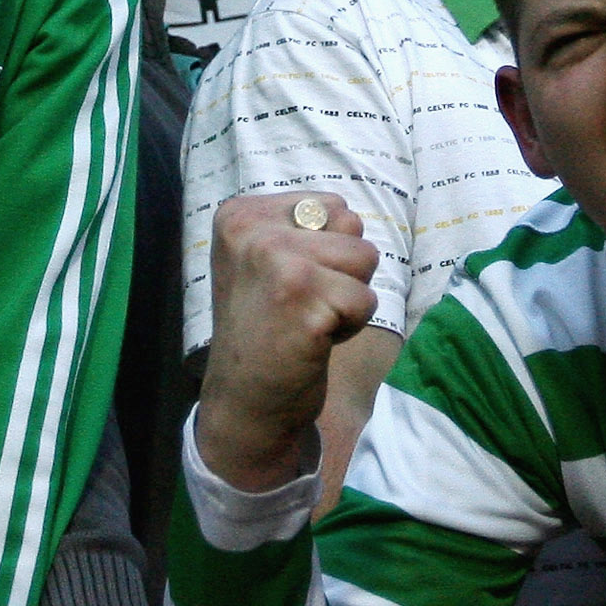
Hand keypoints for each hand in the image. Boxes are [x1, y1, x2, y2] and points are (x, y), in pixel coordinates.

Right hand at [195, 192, 379, 492]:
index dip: (326, 248)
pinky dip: (351, 326)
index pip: (330, 205)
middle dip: (343, 268)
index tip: (288, 283)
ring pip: (365, 257)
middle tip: (302, 303)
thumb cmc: (267, 328)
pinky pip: (365, 299)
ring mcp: (275, 260)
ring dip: (350, 296)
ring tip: (310, 318)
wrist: (245, 399)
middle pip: (351, 225)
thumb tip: (348, 217)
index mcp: (239, 214)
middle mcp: (252, 229)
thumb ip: (303, 228)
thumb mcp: (266, 261)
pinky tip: (314, 340)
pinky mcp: (302, 297)